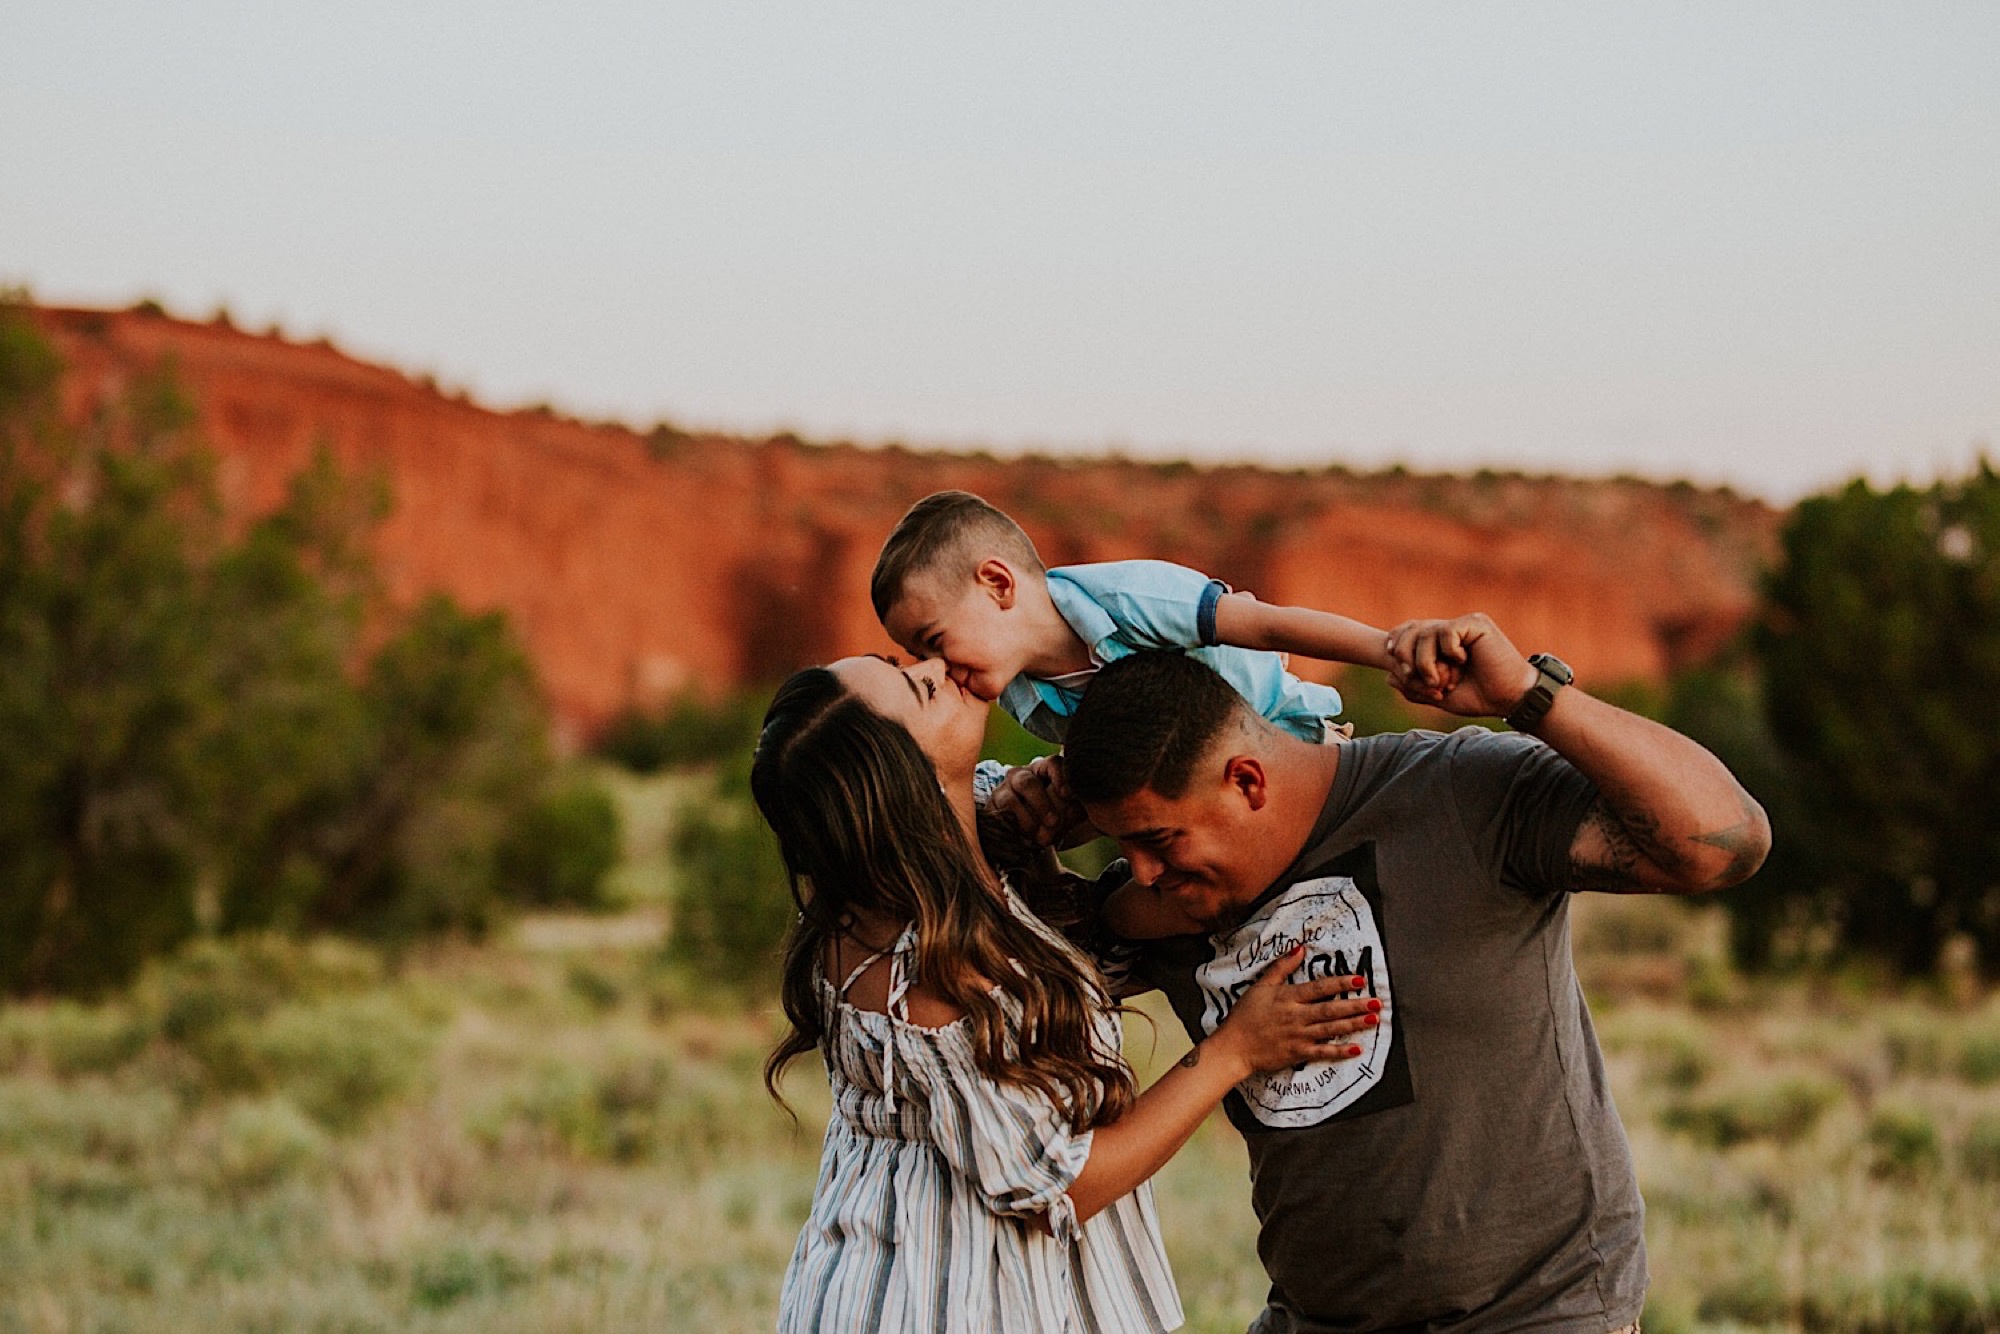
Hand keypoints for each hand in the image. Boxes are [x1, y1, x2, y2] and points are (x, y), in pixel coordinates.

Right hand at [987, 754, 1093, 848]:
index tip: (1068, 795)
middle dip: (1041, 804)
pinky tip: (1025, 841)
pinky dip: (1013, 830)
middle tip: (1053, 823)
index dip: (1060, 776)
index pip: (1052, 763)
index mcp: (1043, 770)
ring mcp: (1003, 791)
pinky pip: (998, 817)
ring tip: (1040, 839)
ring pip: (1010, 800)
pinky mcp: (991, 809)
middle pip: (1028, 782)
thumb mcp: (1070, 812)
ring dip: (1027, 821)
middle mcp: (1021, 776)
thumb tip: (1084, 803)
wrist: (1030, 841)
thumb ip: (1078, 806)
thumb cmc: (1053, 821)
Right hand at [1204, 946, 1381, 1076]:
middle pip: (1331, 1009)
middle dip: (1355, 1005)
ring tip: (1373, 1019)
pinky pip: (1323, 1052)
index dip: (1340, 983)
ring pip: (1331, 1028)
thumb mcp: (1261, 985)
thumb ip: (1282, 967)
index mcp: (1289, 997)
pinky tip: (1356, 1049)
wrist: (1234, 1046)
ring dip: (1353, 1024)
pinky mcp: (1298, 1053)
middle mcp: (1297, 1016)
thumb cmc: (1245, 1016)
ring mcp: (1299, 1036)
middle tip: (1376, 1001)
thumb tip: (1299, 948)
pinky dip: (1340, 1051)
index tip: (1358, 979)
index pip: (1319, 988)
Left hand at [1385, 613, 1536, 717]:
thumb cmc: (1478, 697)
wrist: (1508, 698)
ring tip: (1443, 681)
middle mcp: (1450, 631)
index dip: (1395, 641)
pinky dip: (1448, 652)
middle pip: (1411, 629)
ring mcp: (1463, 625)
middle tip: (1416, 677)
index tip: (1390, 656)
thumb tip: (1388, 676)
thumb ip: (1414, 687)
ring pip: (1426, 632)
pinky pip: (1446, 632)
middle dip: (1406, 655)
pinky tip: (1463, 662)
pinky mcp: (1476, 623)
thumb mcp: (1438, 695)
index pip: (1407, 632)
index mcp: (1440, 644)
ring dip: (1426, 662)